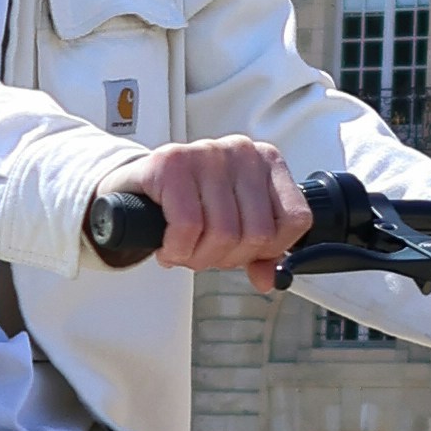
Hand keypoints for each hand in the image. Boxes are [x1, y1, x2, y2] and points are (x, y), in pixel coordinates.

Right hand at [140, 138, 310, 278]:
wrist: (135, 188)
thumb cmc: (189, 203)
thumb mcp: (233, 226)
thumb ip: (260, 253)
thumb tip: (269, 279)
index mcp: (267, 162)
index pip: (295, 220)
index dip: (269, 250)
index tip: (245, 252)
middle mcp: (242, 151)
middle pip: (257, 234)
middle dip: (227, 258)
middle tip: (204, 253)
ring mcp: (208, 153)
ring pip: (223, 233)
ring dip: (198, 257)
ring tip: (185, 249)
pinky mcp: (173, 162)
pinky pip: (188, 226)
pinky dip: (176, 250)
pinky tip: (169, 247)